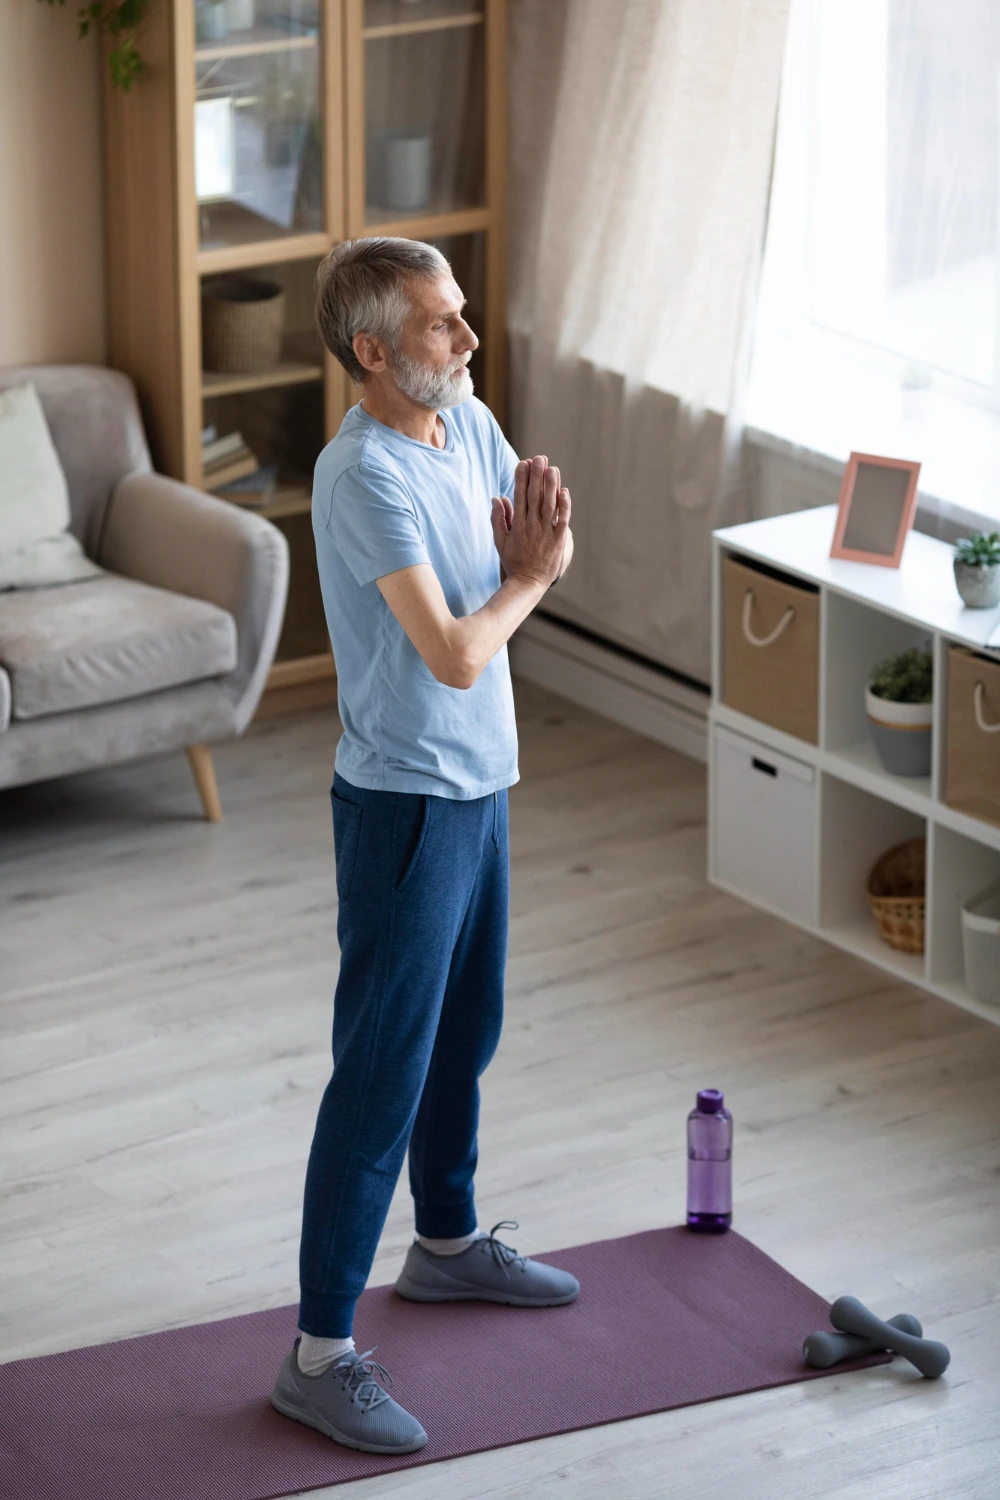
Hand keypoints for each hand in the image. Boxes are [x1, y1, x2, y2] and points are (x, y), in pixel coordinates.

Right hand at [491, 456, 570, 588]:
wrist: (527, 583)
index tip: (523, 462)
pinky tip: (565, 492)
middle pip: (534, 497)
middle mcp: (531, 526)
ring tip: (552, 468)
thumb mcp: (500, 541)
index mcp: (517, 525)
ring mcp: (545, 533)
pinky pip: (562, 520)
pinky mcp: (558, 541)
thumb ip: (498, 519)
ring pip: (549, 505)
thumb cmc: (513, 561)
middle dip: (537, 476)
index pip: (519, 497)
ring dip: (551, 486)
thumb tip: (497, 497)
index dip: (521, 479)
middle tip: (540, 458)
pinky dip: (564, 506)